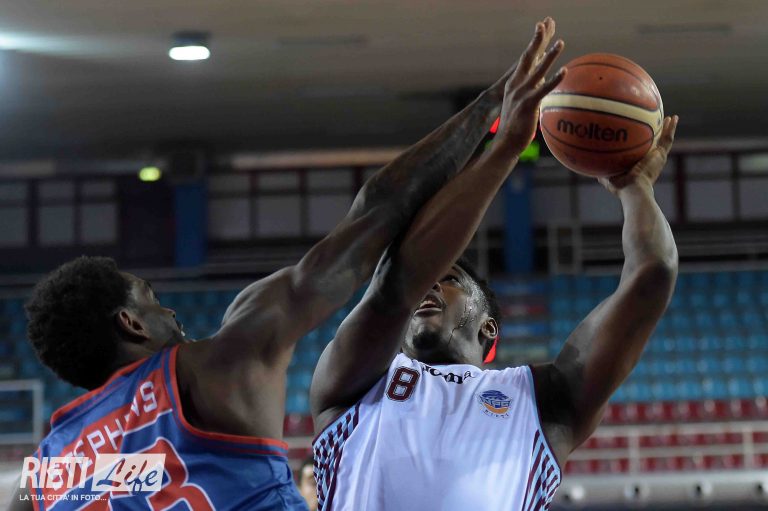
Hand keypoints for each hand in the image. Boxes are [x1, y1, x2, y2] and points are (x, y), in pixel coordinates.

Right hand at [492, 18, 565, 156]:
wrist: (505, 144)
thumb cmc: (516, 127)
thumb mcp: (521, 105)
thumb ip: (532, 92)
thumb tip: (545, 85)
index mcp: (514, 83)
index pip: (526, 58)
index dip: (535, 42)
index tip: (542, 26)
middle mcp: (515, 85)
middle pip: (528, 57)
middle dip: (537, 39)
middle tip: (546, 23)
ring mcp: (520, 94)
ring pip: (538, 70)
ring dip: (549, 55)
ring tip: (560, 42)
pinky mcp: (527, 104)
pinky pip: (543, 89)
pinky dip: (554, 79)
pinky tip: (564, 71)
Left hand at [599, 115, 678, 194]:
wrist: (633, 189)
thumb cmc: (618, 186)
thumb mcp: (606, 175)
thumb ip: (599, 168)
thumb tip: (586, 162)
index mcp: (639, 165)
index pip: (641, 152)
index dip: (641, 144)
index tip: (639, 135)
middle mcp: (650, 161)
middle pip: (654, 144)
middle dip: (656, 134)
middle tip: (657, 123)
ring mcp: (657, 157)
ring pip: (664, 140)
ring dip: (667, 129)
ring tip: (670, 118)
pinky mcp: (661, 155)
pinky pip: (668, 139)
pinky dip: (671, 128)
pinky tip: (674, 118)